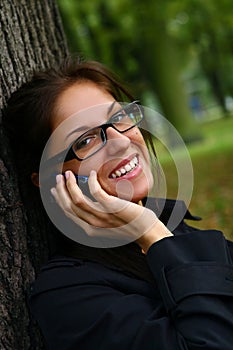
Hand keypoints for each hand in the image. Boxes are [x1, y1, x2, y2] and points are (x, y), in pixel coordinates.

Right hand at [51, 170, 172, 251]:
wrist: (147, 232)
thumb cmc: (129, 226)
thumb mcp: (107, 224)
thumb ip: (96, 215)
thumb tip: (88, 201)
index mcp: (90, 229)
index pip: (68, 213)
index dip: (59, 200)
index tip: (54, 189)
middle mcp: (93, 225)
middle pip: (69, 206)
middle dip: (61, 190)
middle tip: (59, 177)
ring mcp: (103, 217)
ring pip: (78, 200)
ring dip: (70, 185)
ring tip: (69, 174)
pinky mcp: (113, 208)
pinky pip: (96, 192)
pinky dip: (91, 181)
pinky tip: (92, 174)